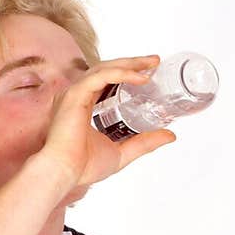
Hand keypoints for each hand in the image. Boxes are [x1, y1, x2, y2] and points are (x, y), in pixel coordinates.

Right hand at [39, 55, 175, 193]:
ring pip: (104, 68)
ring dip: (130, 64)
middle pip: (107, 69)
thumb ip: (145, 142)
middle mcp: (77, 95)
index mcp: (84, 105)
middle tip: (154, 61)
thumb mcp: (122, 151)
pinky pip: (101, 76)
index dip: (128, 73)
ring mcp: (75, 93)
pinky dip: (121, 74)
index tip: (148, 72)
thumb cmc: (82, 166)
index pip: (107, 81)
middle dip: (133, 63)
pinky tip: (139, 77)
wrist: (64, 173)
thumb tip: (170, 135)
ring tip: (151, 64)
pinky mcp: (75, 94)